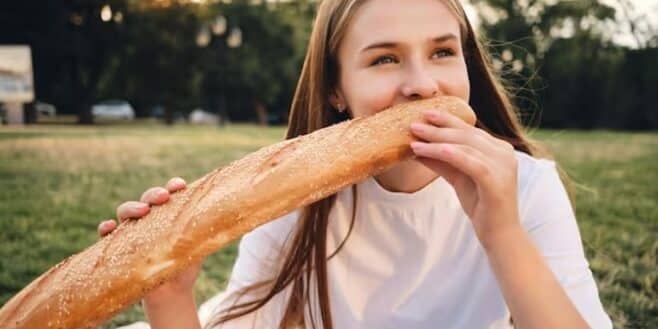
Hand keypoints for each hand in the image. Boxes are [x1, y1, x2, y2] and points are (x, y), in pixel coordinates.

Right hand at [97, 177, 202, 303]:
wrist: (171, 292)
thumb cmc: (185, 266)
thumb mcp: (197, 247)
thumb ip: (203, 232)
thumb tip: (225, 220)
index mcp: (169, 213)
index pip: (170, 193)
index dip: (173, 186)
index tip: (179, 186)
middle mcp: (150, 218)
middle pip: (147, 199)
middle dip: (154, 194)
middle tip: (163, 197)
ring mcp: (133, 231)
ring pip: (126, 212)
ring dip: (131, 207)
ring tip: (142, 211)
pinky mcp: (119, 246)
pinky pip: (107, 235)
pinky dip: (106, 228)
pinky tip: (108, 227)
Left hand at [409, 109, 520, 247]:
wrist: (499, 235)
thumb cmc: (481, 205)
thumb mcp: (458, 178)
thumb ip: (442, 162)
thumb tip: (417, 147)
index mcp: (498, 149)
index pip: (469, 129)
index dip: (447, 120)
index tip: (425, 114)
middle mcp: (504, 153)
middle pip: (466, 134)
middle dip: (438, 128)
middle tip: (414, 124)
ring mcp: (503, 166)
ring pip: (466, 146)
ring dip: (437, 140)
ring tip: (415, 139)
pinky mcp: (497, 181)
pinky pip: (471, 162)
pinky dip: (451, 154)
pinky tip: (432, 150)